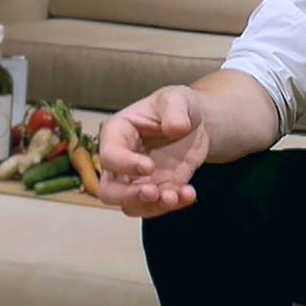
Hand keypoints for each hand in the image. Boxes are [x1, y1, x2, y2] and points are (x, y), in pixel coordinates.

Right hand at [97, 86, 209, 217]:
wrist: (196, 122)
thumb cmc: (176, 105)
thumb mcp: (176, 98)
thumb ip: (174, 110)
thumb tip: (176, 128)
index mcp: (117, 134)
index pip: (109, 156)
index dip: (125, 165)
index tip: (148, 167)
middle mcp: (121, 162)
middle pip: (109, 190)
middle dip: (128, 196)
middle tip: (152, 193)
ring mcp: (138, 180)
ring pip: (131, 205)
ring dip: (152, 207)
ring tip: (175, 197)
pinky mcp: (157, 190)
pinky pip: (157, 207)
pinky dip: (173, 205)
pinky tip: (189, 194)